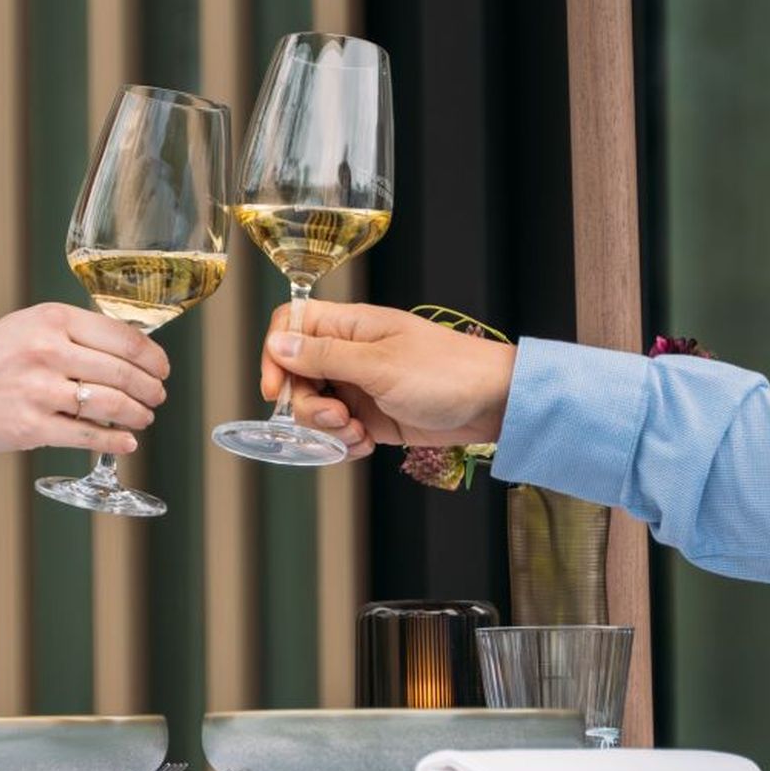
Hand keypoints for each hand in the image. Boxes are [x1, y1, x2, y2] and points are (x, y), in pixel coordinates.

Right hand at [0, 304, 167, 461]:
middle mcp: (46, 350)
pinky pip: (88, 436)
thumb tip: (122, 349)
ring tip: (143, 419)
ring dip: (138, 415)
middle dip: (150, 388)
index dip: (152, 355)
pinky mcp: (32, 428)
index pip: (121, 335)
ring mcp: (39, 390)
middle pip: (123, 371)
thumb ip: (66, 334)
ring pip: (112, 404)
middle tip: (158, 396)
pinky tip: (126, 444)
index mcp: (48, 319)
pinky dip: (115, 442)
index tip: (161, 367)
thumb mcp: (20, 330)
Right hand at [258, 302, 517, 453]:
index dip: (275, 354)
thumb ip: (325, 356)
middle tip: (336, 419)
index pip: (291, 325)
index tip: (276, 390)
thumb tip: (279, 344)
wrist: (495, 403)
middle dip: (307, 405)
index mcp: (351, 327)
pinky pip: (338, 431)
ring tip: (358, 434)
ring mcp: (360, 385)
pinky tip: (368, 445)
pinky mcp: (372, 415)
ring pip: (316, 408)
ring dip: (327, 429)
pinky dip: (345, 443)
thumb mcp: (380, 364)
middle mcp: (350, 354)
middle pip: (297, 375)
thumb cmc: (448, 372)